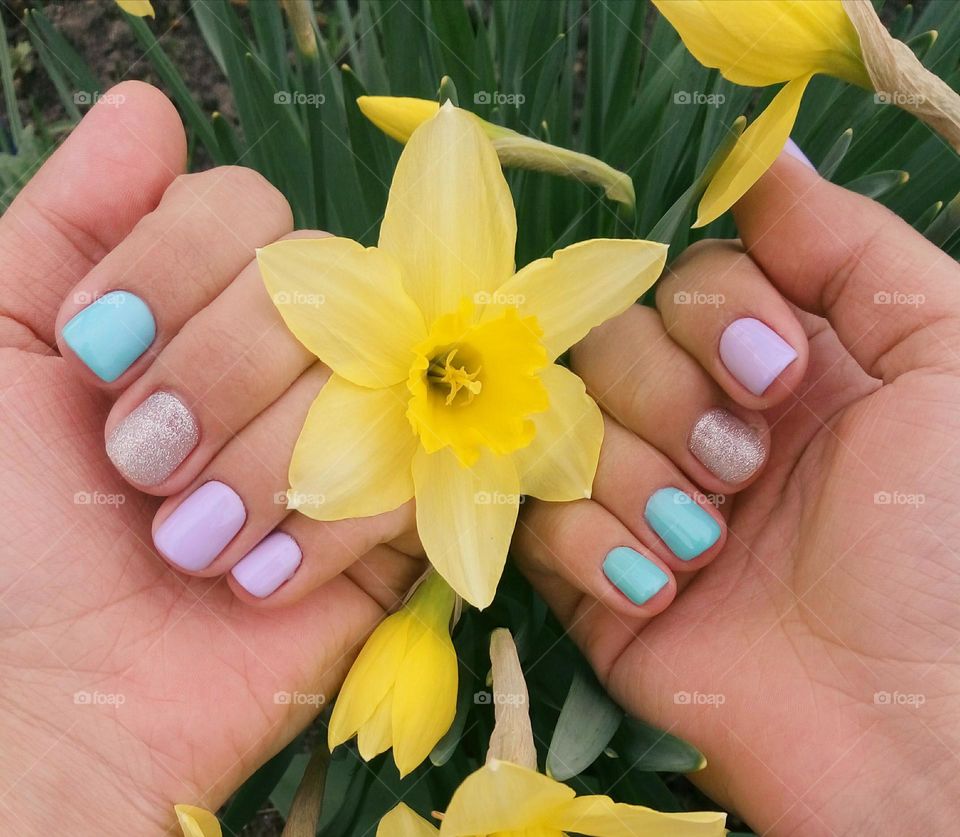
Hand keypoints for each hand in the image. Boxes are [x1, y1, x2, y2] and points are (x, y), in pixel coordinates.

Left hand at [0, 82, 419, 832]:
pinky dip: (315, 532)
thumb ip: (65, 222)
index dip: (174, 266)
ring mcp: (347, 434)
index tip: (90, 352)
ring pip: (369, 376)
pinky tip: (248, 582)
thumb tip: (150, 107)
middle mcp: (282, 356)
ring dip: (257, 465)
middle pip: (319, 281)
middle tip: (135, 463)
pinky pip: (405, 478)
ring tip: (183, 543)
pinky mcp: (391, 522)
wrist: (50, 704)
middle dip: (213, 373)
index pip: (246, 207)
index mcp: (195, 306)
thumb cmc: (0, 532)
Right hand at [516, 153, 959, 834]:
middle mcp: (699, 421)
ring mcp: (638, 497)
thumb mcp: (942, 361)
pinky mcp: (589, 575)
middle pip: (609, 342)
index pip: (685, 282)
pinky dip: (592, 548)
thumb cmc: (945, 541)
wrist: (910, 728)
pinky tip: (661, 594)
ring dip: (638, 482)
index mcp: (776, 366)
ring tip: (709, 546)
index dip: (714, 316)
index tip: (778, 379)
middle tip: (743, 472)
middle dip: (670, 402)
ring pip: (562, 425)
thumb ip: (849, 249)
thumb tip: (764, 156)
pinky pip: (533, 518)